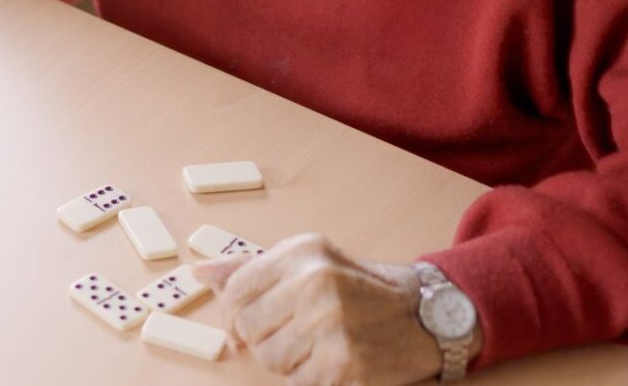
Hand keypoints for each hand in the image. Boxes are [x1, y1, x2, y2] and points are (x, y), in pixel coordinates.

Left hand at [195, 234, 442, 384]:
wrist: (427, 315)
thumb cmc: (360, 287)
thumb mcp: (309, 261)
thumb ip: (252, 268)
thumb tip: (200, 272)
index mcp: (302, 255)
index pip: (235, 291)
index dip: (235, 314)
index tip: (251, 321)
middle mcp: (314, 285)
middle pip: (247, 328)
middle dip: (262, 339)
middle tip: (293, 335)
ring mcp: (330, 326)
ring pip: (269, 359)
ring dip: (285, 362)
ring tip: (314, 348)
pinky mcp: (345, 364)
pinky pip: (297, 383)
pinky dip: (308, 380)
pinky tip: (330, 363)